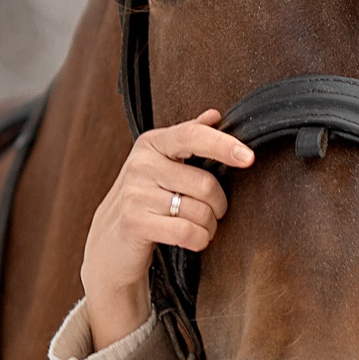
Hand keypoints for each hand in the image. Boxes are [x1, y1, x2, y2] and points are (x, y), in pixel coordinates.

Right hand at [82, 112, 254, 351]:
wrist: (110, 243)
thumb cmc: (145, 200)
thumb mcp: (161, 164)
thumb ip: (188, 139)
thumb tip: (214, 115)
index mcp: (152, 143)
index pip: (192, 136)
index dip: (223, 145)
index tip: (248, 157)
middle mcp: (140, 164)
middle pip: (205, 183)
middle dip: (218, 205)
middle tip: (212, 212)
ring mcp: (135, 193)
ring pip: (199, 212)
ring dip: (209, 226)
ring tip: (198, 227)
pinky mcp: (134, 222)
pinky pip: (187, 232)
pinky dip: (199, 240)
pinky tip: (193, 240)